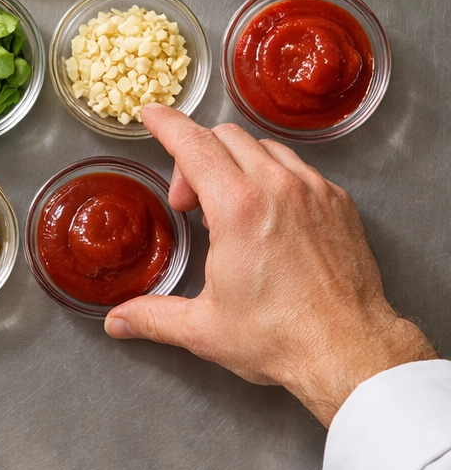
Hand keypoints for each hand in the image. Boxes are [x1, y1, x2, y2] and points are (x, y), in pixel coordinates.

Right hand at [105, 105, 435, 425]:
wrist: (351, 354)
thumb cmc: (283, 338)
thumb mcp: (204, 328)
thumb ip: (151, 316)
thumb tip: (118, 320)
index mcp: (237, 207)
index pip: (192, 143)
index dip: (166, 124)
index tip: (152, 115)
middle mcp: (277, 187)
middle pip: (224, 137)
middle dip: (195, 157)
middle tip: (189, 202)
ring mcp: (313, 191)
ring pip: (262, 146)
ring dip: (235, 162)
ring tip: (229, 206)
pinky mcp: (339, 203)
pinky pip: (298, 166)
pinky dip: (273, 175)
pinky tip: (267, 211)